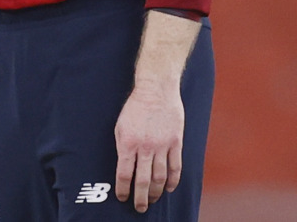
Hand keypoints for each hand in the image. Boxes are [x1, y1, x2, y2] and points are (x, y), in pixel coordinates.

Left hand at [114, 82, 184, 211]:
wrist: (156, 89)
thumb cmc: (135, 107)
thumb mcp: (120, 125)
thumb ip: (122, 147)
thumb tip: (124, 168)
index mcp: (128, 142)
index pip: (123, 174)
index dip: (122, 189)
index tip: (122, 197)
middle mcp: (145, 147)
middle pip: (142, 180)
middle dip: (140, 198)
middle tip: (139, 208)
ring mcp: (162, 145)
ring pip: (159, 177)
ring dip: (155, 192)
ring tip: (152, 200)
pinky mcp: (176, 142)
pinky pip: (175, 167)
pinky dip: (173, 181)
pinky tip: (168, 188)